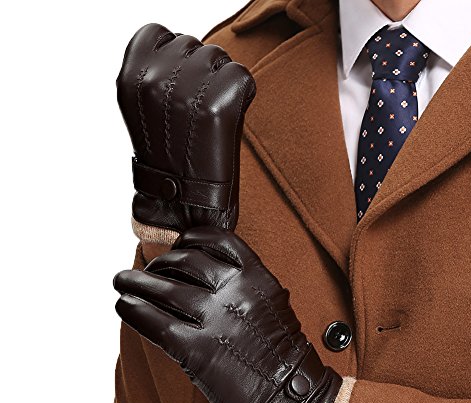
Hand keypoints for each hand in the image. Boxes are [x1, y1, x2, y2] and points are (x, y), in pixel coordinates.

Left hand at [113, 227, 341, 402]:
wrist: (292, 396)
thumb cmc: (280, 351)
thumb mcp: (271, 302)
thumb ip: (243, 283)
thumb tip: (203, 274)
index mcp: (256, 275)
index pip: (215, 238)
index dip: (189, 239)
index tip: (177, 246)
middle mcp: (235, 290)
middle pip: (184, 261)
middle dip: (160, 263)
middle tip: (148, 271)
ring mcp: (215, 319)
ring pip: (163, 288)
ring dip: (135, 281)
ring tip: (121, 280)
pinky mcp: (197, 350)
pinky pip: (154, 321)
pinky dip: (133, 310)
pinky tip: (124, 305)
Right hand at [117, 24, 255, 231]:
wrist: (181, 202)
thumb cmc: (167, 159)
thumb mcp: (145, 111)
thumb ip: (156, 76)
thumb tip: (183, 50)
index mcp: (130, 78)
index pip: (157, 34)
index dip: (174, 55)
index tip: (181, 82)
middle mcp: (154, 78)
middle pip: (192, 44)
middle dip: (200, 70)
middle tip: (198, 108)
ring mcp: (186, 89)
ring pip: (218, 56)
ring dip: (221, 81)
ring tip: (212, 116)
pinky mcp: (217, 104)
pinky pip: (241, 77)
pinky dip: (242, 95)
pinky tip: (230, 118)